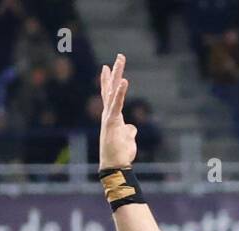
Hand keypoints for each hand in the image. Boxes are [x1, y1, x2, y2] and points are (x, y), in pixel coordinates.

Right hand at [98, 53, 135, 169]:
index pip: (110, 95)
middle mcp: (109, 113)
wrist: (115, 165)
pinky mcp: (112, 121)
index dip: (108, 81)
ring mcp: (110, 116)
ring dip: (117, 75)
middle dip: (114, 72)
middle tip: (119, 56)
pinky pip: (117, 104)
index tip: (107, 67)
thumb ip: (129, 130)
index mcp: (112, 116)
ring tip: (119, 61)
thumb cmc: (120, 153)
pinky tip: (124, 80)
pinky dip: (120, 92)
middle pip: (111, 88)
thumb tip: (132, 127)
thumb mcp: (127, 138)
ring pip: (113, 92)